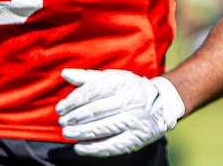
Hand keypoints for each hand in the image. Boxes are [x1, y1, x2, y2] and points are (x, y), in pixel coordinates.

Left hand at [56, 68, 184, 156]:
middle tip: (62, 122)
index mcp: (123, 83)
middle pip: (97, 110)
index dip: (74, 100)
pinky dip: (93, 149)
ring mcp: (135, 121)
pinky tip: (80, 147)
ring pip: (103, 128)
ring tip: (67, 133)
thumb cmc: (130, 90)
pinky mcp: (137, 138)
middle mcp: (130, 101)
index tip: (60, 108)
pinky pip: (112, 146)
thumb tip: (65, 74)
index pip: (93, 91)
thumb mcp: (113, 78)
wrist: (162, 105)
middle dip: (75, 117)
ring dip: (81, 132)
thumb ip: (88, 77)